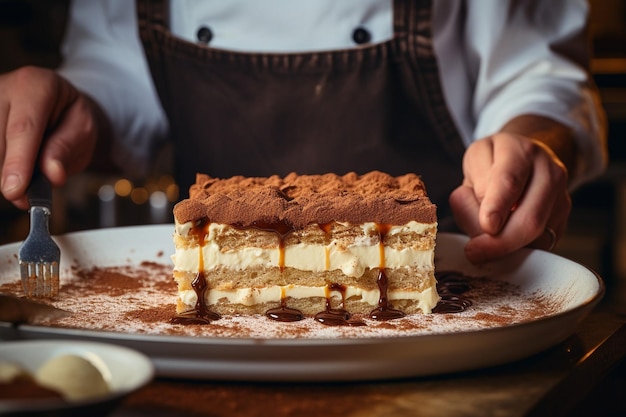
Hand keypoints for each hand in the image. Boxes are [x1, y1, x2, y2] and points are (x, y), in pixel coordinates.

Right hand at [0, 66, 103, 208]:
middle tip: (25, 198)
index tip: (15, 190)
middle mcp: (5, 88)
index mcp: (36, 85)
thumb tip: (52, 174)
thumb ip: (66, 150)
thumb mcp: (83, 130)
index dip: (18, 162)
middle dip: (10, 174)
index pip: (23, 128)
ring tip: (25, 184)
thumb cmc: (70, 117)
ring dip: (3, 172)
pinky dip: (0, 166)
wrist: (58, 105)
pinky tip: (12, 174)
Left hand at [449, 130, 570, 263]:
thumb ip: (476, 185)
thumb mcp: (475, 160)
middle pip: (531, 219)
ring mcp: (561, 199)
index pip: (509, 182)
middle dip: (501, 242)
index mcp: (521, 153)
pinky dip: (518, 250)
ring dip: (506, 248)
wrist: (524, 158)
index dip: (497, 207)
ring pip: (537, 238)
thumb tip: (488, 219)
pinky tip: (501, 241)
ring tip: (483, 240)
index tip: (487, 226)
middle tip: (474, 252)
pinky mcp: (563, 221)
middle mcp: (549, 173)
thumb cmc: (492, 161)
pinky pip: (541, 246)